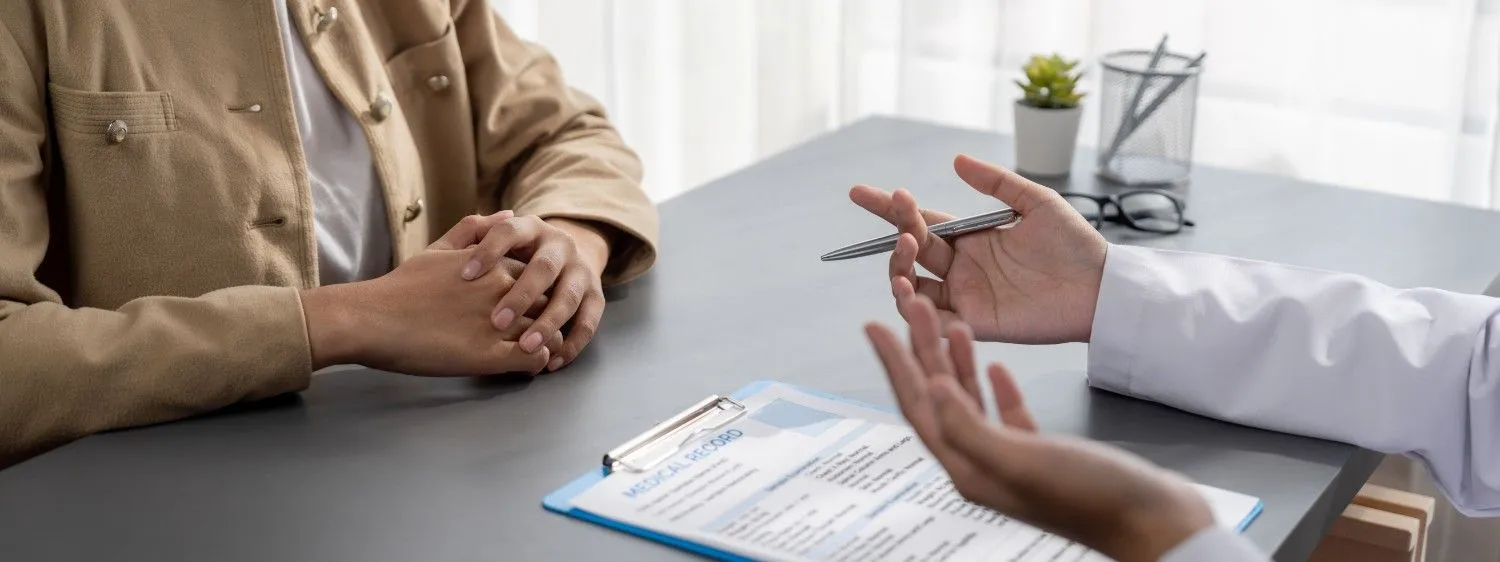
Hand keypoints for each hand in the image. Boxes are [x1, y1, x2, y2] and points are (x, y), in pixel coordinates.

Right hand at [301, 242, 551, 375]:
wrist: (371, 318)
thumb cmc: (402, 286)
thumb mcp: (439, 249)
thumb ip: (474, 231)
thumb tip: (508, 215)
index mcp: (495, 265)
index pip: (539, 277)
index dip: (538, 294)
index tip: (532, 307)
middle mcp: (503, 289)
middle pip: (549, 303)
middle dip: (549, 318)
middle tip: (543, 333)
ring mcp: (498, 322)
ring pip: (548, 333)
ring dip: (547, 343)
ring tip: (538, 352)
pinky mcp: (489, 355)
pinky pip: (533, 359)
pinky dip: (537, 363)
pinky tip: (526, 365)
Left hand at [454, 214, 609, 371]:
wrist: (565, 258)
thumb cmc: (513, 258)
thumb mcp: (494, 242)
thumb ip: (473, 237)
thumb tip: (465, 242)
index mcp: (531, 229)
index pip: (510, 232)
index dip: (488, 251)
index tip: (465, 277)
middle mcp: (560, 246)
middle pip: (544, 268)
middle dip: (522, 296)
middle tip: (497, 322)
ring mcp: (581, 271)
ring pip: (568, 297)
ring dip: (548, 323)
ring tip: (526, 347)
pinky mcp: (596, 297)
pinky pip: (588, 323)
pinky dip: (571, 345)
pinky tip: (550, 362)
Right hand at [850, 154, 1106, 342]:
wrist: (1101, 287)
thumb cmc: (1075, 245)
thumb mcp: (1035, 202)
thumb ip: (996, 183)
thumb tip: (957, 159)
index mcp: (972, 238)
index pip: (922, 221)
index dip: (890, 208)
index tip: (861, 193)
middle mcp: (962, 268)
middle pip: (912, 251)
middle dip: (897, 231)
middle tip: (901, 216)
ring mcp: (966, 297)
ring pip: (912, 287)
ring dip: (897, 270)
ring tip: (904, 251)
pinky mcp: (975, 324)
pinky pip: (933, 321)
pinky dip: (914, 309)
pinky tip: (909, 289)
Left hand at [864, 296, 1211, 561]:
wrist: (1153, 523)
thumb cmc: (1096, 499)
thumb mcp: (1022, 458)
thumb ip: (970, 426)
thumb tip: (931, 388)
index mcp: (969, 467)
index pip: (918, 404)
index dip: (894, 362)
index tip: (875, 325)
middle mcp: (982, 463)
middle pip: (937, 396)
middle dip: (920, 348)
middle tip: (911, 305)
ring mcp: (1011, 459)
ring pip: (969, 399)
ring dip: (955, 359)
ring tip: (948, 324)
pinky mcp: (1040, 453)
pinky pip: (1005, 413)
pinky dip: (995, 385)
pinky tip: (996, 365)